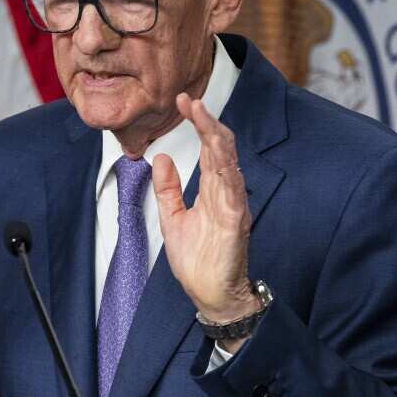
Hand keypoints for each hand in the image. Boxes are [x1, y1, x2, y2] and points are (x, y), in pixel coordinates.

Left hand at [153, 93, 257, 351]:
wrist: (210, 296)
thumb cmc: (198, 261)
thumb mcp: (173, 219)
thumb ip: (168, 190)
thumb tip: (161, 158)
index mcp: (213, 189)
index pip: (209, 147)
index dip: (199, 123)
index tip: (183, 101)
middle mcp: (226, 192)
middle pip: (221, 148)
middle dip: (206, 121)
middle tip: (189, 99)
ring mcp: (233, 205)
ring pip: (228, 163)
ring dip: (215, 137)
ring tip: (201, 114)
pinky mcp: (236, 222)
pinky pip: (232, 190)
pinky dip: (225, 168)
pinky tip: (218, 151)